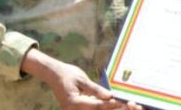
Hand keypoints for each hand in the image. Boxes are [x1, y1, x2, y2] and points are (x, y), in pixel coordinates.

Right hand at [21, 48, 139, 109]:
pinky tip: (113, 104)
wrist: (53, 75)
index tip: (122, 102)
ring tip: (123, 104)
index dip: (110, 105)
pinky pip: (92, 109)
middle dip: (112, 108)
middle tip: (127, 104)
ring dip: (108, 108)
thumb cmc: (67, 74)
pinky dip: (102, 107)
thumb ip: (95, 89)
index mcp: (74, 102)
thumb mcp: (82, 79)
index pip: (96, 105)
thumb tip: (109, 96)